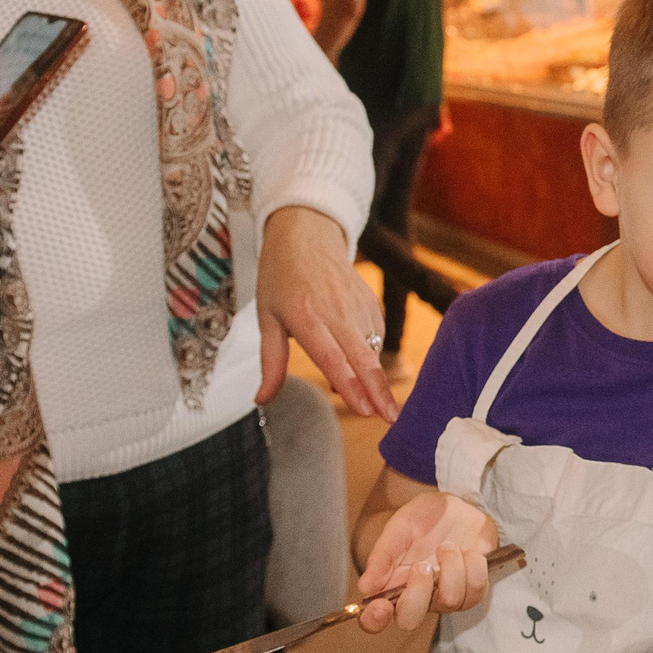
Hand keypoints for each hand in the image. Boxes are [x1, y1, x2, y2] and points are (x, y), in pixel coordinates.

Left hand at [257, 205, 397, 419]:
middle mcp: (336, 310)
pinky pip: (377, 335)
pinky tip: (363, 366)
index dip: (350, 386)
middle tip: (390, 418)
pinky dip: (372, 355)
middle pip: (362, 357)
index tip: (364, 411)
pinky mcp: (371, 300)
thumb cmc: (280, 277)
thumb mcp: (266, 318)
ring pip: (373, 349)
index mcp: (306, 316)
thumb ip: (270, 363)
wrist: (306, 234)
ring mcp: (357, 304)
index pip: (332, 358)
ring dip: (375, 378)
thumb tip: (262, 400)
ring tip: (375, 402)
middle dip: (378, 391)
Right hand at [357, 492, 497, 632]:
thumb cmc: (425, 518)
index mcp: (390, 585)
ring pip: (450, 602)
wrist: (459, 505)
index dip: (374, 621)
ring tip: (446, 547)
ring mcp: (444, 597)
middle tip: (423, 565)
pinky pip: (475, 591)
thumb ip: (383, 555)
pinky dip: (473, 566)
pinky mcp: (471, 592)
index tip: (381, 606)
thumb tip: (365, 587)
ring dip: (452, 568)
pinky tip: (467, 552)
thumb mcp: (401, 527)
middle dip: (418, 592)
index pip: (374, 620)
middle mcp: (415, 597)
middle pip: (410, 620)